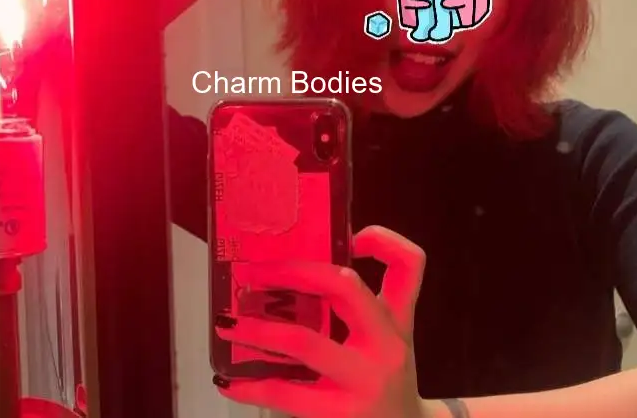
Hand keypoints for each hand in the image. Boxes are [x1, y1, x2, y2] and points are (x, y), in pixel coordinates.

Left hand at [214, 226, 426, 417]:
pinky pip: (286, 394)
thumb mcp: (387, 340)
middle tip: (251, 273)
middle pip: (345, 286)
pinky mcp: (340, 415)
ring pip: (304, 341)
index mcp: (396, 319)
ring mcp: (365, 380)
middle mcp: (386, 344)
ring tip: (227, 323)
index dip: (382, 239)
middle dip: (292, 272)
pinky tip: (227, 382)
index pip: (409, 264)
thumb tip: (297, 269)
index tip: (348, 236)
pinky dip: (250, 386)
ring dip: (257, 329)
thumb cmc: (387, 380)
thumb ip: (360, 307)